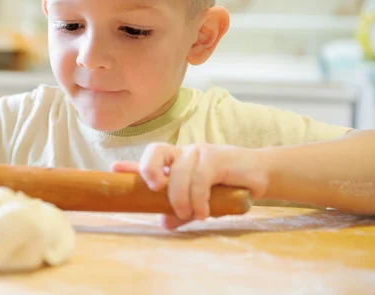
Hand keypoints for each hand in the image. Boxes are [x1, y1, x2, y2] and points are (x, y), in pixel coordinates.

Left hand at [112, 143, 267, 228]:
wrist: (260, 175)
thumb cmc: (227, 187)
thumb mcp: (200, 202)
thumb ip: (181, 211)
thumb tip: (165, 223)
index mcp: (177, 162)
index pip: (151, 160)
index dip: (132, 165)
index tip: (114, 170)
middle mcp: (184, 154)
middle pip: (157, 151)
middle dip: (149, 168)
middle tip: (155, 189)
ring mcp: (200, 153)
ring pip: (179, 171)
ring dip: (181, 197)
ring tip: (190, 213)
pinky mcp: (217, 157)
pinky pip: (200, 177)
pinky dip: (199, 198)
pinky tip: (203, 212)